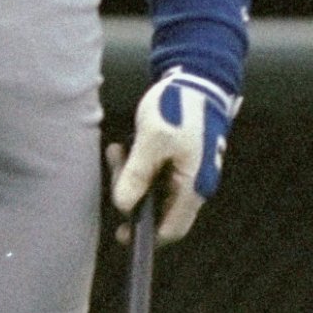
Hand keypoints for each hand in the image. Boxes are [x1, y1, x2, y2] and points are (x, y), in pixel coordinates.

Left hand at [112, 69, 232, 240]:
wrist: (197, 78)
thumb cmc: (179, 105)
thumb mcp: (152, 140)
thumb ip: (137, 174)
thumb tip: (123, 206)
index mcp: (195, 185)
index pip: (172, 230)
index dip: (147, 235)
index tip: (122, 231)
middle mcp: (195, 183)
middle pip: (158, 209)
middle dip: (132, 194)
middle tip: (116, 166)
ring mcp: (188, 172)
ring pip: (153, 189)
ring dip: (131, 175)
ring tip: (118, 150)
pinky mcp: (179, 160)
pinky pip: (154, 172)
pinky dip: (137, 163)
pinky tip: (125, 146)